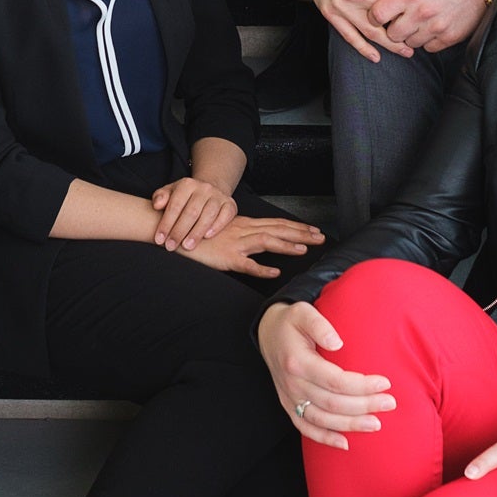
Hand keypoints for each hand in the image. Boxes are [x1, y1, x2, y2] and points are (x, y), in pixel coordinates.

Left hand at [151, 177, 237, 249]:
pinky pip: (225, 216)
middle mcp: (204, 188)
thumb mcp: (170, 192)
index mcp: (187, 184)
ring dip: (196, 233)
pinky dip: (217, 226)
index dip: (166, 224)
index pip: (175, 205)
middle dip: (179, 231)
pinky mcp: (230, 204)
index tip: (160, 239)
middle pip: (191, 212)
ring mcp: (218, 196)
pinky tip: (207, 237)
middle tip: (171, 246)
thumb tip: (157, 205)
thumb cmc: (185, 197)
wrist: (208, 190)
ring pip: (208, 215)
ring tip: (187, 246)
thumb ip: (160, 197)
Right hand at [181, 214, 323, 278]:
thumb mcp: (225, 231)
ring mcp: (235, 243)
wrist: (176, 230)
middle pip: (277, 229)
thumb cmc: (200, 232)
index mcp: (244, 224)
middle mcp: (243, 230)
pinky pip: (246, 264)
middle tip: (321, 237)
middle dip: (301, 233)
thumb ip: (243, 236)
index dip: (297, 226)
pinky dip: (261, 268)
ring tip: (304, 249)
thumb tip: (260, 242)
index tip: (314, 229)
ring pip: (266, 241)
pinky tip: (274, 272)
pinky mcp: (226, 258)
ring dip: (286, 245)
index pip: (276, 223)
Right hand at [257, 301, 394, 450]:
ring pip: (322, 419)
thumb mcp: (303, 312)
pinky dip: (325, 438)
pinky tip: (345, 443)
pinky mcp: (288, 405)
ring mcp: (289, 398)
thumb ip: (320, 325)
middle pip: (332, 403)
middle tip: (389, 403)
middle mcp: (293, 384)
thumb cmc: (291, 322)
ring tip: (376, 424)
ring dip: (350, 425)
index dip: (361, 385)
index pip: (334, 381)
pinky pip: (305, 427)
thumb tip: (338, 343)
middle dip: (364, 406)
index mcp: (298, 362)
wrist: (267, 333)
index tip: (384, 383)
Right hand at [310, 0, 434, 60]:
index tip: (425, 12)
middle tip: (423, 39)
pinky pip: (348, 35)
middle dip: (405, 28)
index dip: (412, 5)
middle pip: (386, 17)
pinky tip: (376, 57)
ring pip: (369, 31)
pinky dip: (362, 48)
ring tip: (407, 52)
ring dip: (389, 45)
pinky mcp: (330, 13)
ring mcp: (341, 5)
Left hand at [369, 0, 488, 51]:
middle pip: (391, 34)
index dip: (376, 16)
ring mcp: (435, 27)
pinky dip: (428, 41)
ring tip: (419, 23)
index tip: (380, 15)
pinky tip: (432, 29)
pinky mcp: (448, 38)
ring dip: (411, 36)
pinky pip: (428, 48)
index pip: (378, 14)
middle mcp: (421, 12)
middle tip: (401, 21)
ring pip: (409, 44)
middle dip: (393, 29)